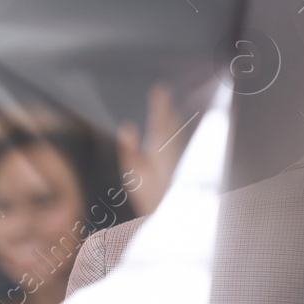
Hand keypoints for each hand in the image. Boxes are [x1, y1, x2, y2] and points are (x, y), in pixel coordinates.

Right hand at [117, 83, 194, 216]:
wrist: (171, 215)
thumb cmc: (149, 195)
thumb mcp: (134, 173)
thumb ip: (130, 149)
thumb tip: (127, 127)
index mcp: (161, 148)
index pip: (160, 120)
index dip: (160, 104)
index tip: (161, 88)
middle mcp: (172, 150)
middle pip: (169, 125)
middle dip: (164, 109)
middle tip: (162, 92)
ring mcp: (176, 158)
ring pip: (174, 134)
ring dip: (170, 119)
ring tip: (167, 108)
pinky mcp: (176, 167)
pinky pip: (175, 143)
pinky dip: (172, 133)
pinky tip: (172, 135)